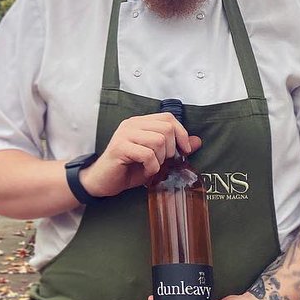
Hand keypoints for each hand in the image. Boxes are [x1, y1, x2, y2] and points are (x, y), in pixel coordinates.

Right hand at [79, 113, 201, 198]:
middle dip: (170, 150)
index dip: (181, 133)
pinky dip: (151, 167)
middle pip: (166, 129)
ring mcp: (124, 134)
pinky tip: (144, 172)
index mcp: (140, 123)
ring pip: (159, 141)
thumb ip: (175, 148)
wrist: (102, 181)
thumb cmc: (128, 169)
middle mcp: (131, 124)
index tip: (184, 151)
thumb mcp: (156, 158)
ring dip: (160, 160)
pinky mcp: (119, 148)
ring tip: (151, 167)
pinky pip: (147, 155)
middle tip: (161, 162)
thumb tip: (197, 141)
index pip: (168, 118)